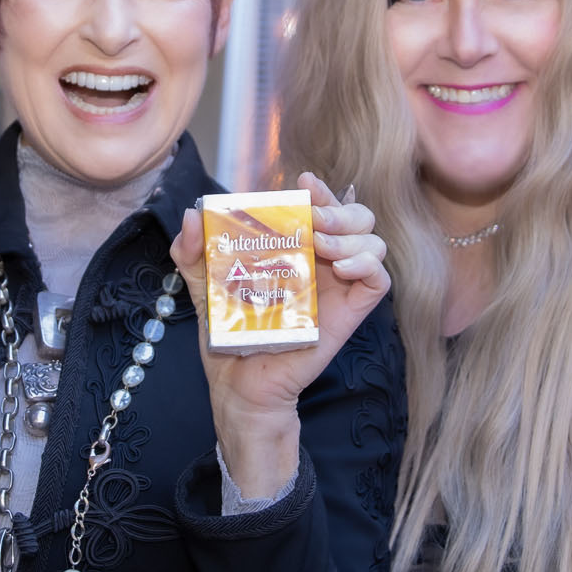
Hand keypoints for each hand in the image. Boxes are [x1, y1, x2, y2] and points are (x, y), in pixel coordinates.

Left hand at [169, 173, 389, 498]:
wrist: (239, 386)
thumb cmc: (228, 335)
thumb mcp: (201, 286)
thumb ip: (192, 252)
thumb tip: (193, 216)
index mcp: (295, 249)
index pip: (322, 208)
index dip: (321, 191)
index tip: (303, 184)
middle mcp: (323, 264)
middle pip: (356, 217)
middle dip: (339, 208)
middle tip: (313, 219)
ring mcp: (339, 287)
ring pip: (373, 241)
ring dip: (352, 232)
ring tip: (322, 244)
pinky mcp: (349, 313)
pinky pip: (379, 280)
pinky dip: (369, 264)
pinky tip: (343, 266)